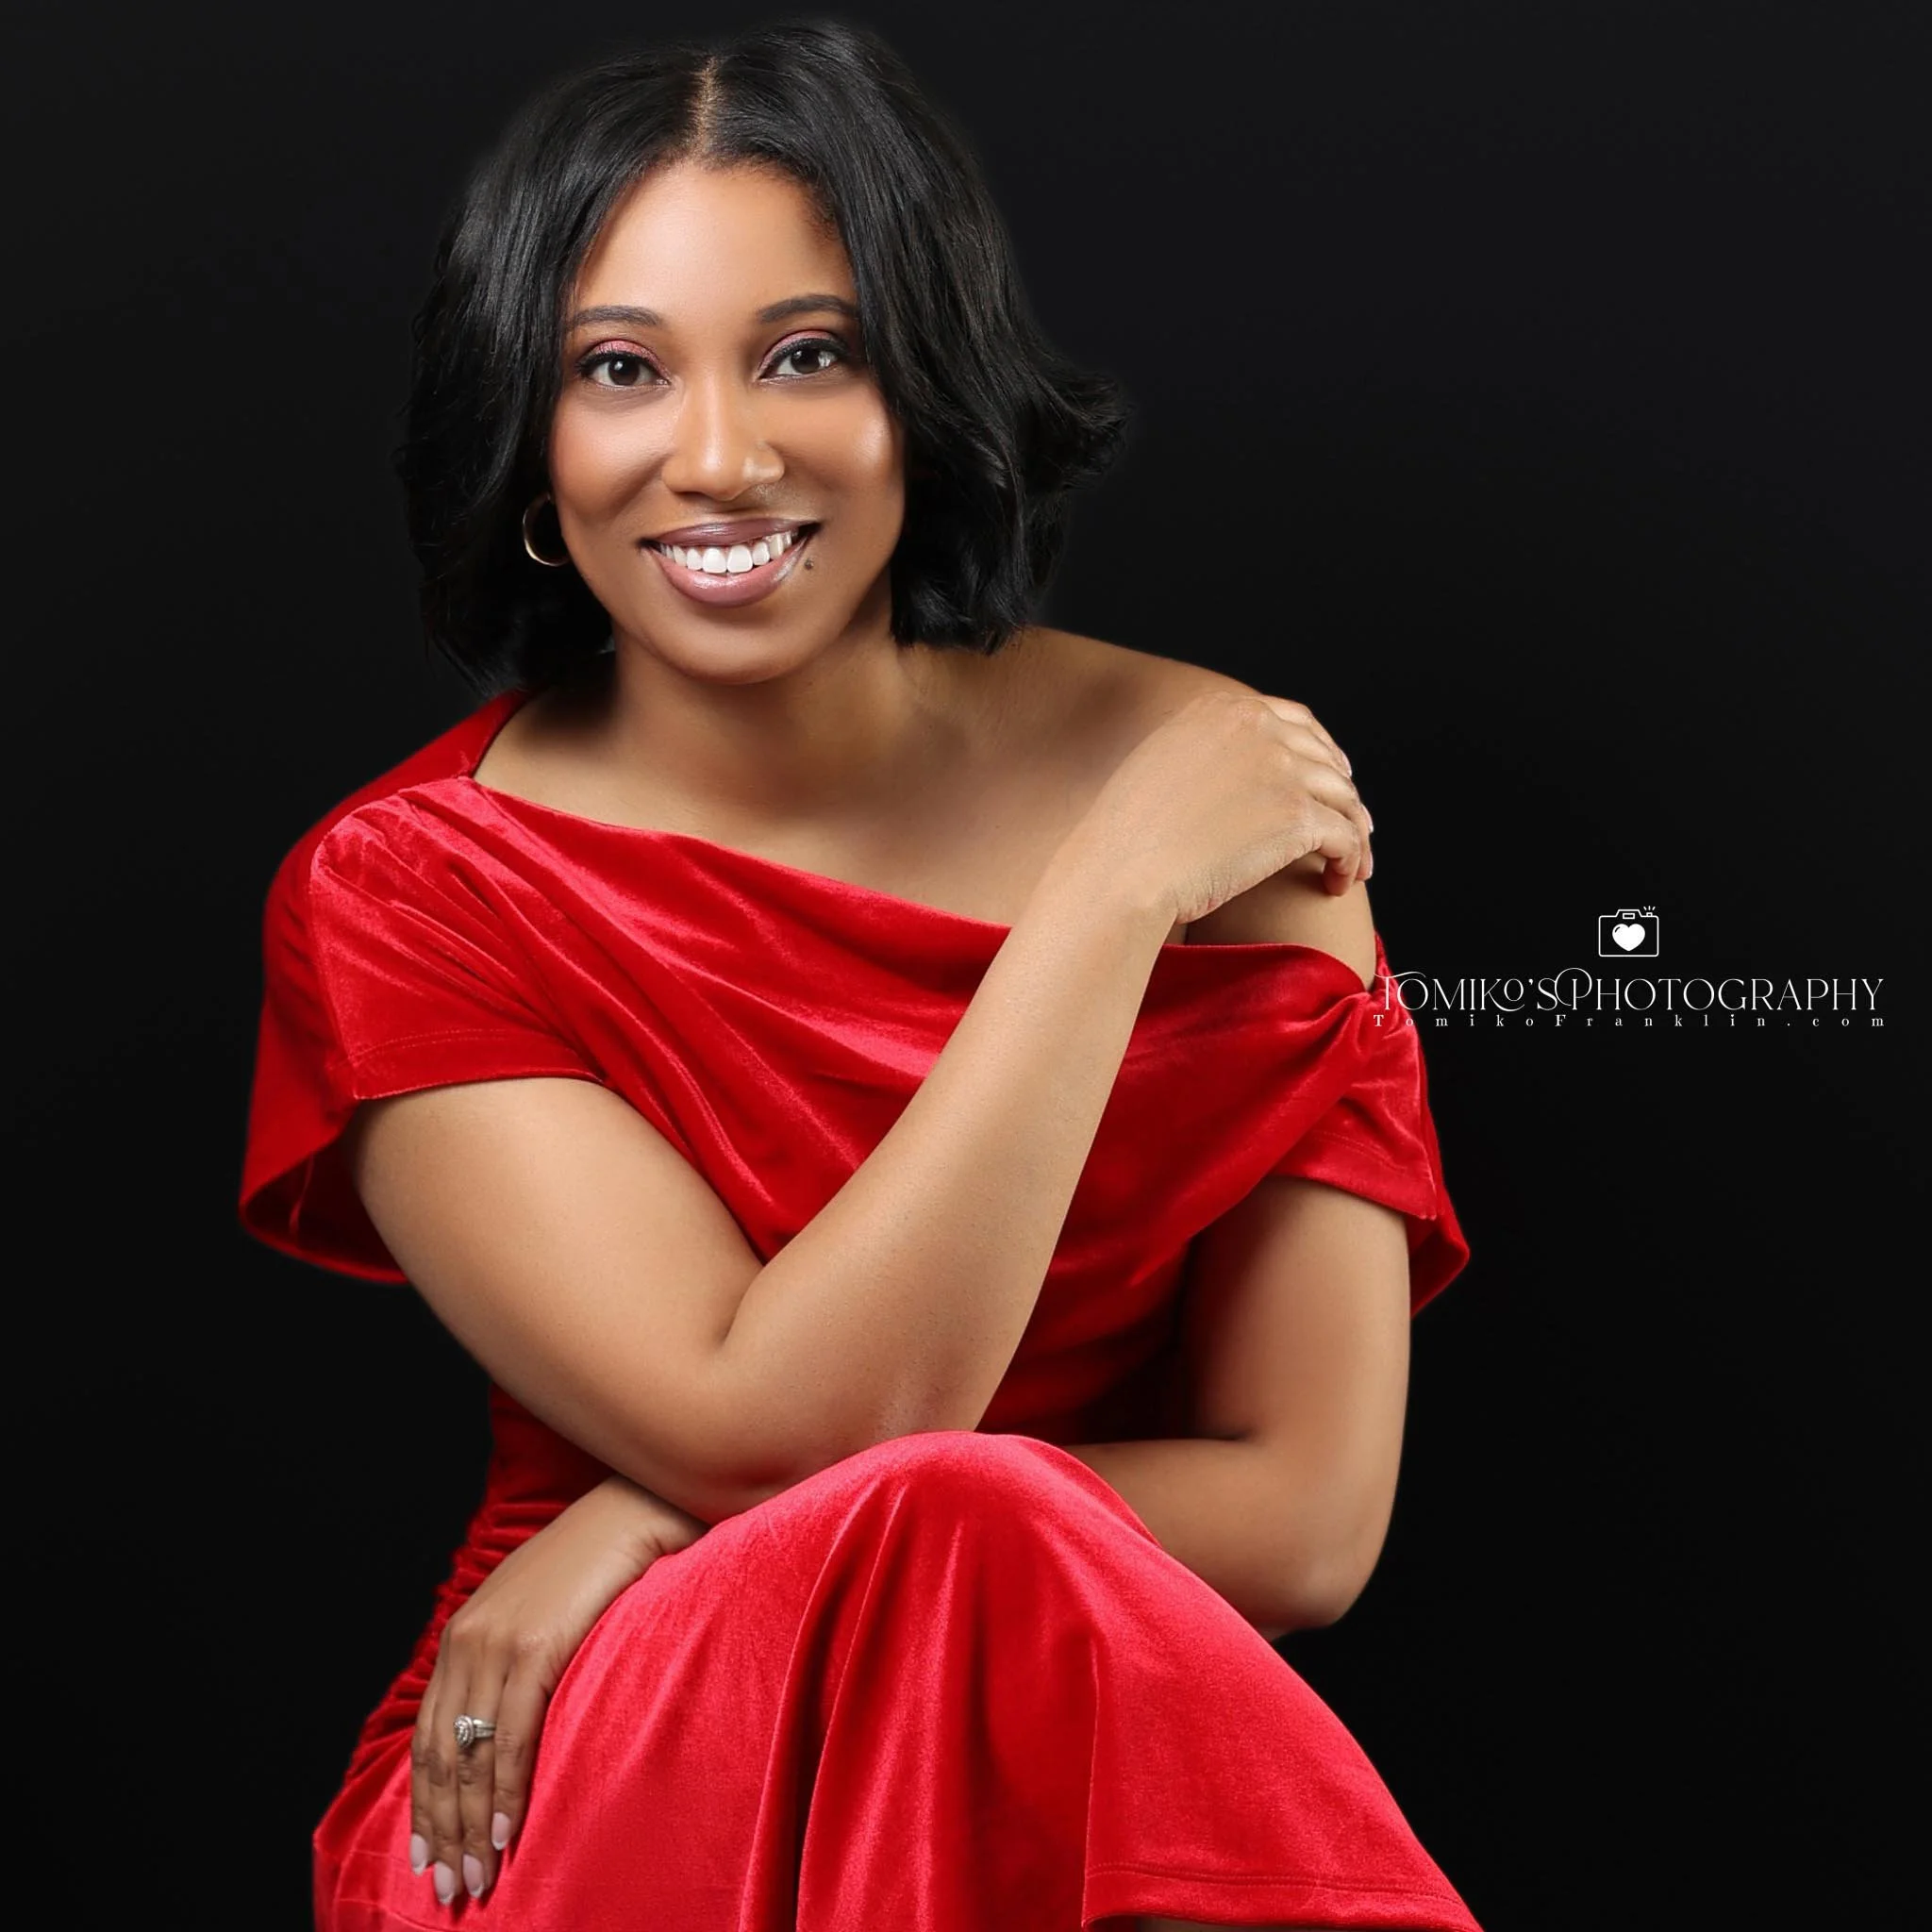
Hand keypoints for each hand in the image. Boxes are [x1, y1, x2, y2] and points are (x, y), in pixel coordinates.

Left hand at [409, 1474, 707, 1906]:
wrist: (635, 1509)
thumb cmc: (598, 1564)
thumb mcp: (539, 1611)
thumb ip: (514, 1660)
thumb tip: (506, 1727)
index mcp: (462, 1634)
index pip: (427, 1737)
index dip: (426, 1804)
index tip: (430, 1857)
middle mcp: (467, 1639)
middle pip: (440, 1755)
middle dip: (444, 1830)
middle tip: (453, 1888)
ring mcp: (498, 1641)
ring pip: (471, 1755)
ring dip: (473, 1825)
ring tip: (479, 1877)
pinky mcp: (536, 1645)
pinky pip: (514, 1735)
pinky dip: (508, 1788)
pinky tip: (510, 1828)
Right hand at [1074, 689, 1373, 924]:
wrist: (1121, 870)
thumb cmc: (1126, 837)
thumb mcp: (1158, 767)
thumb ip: (1200, 755)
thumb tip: (1231, 778)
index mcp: (1221, 708)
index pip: (1294, 721)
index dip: (1321, 751)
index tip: (1332, 777)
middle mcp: (1255, 727)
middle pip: (1325, 757)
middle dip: (1344, 791)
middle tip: (1354, 823)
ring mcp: (1281, 768)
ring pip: (1343, 797)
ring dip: (1355, 831)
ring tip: (1354, 864)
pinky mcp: (1297, 815)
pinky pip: (1345, 836)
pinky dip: (1351, 860)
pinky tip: (1340, 883)